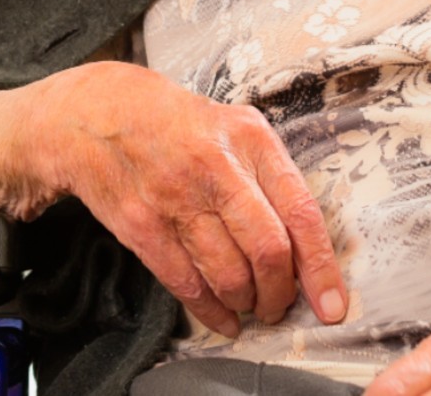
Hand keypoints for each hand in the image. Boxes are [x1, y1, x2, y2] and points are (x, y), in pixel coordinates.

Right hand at [34, 62, 346, 337]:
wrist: (99, 112)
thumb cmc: (180, 125)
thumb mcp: (236, 126)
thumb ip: (272, 176)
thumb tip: (306, 246)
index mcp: (250, 139)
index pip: (301, 211)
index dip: (321, 267)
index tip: (331, 303)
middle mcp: (215, 166)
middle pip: (267, 250)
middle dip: (280, 293)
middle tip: (280, 305)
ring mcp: (174, 197)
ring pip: (229, 274)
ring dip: (246, 302)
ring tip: (250, 304)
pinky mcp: (141, 225)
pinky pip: (186, 284)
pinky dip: (210, 311)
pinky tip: (222, 317)